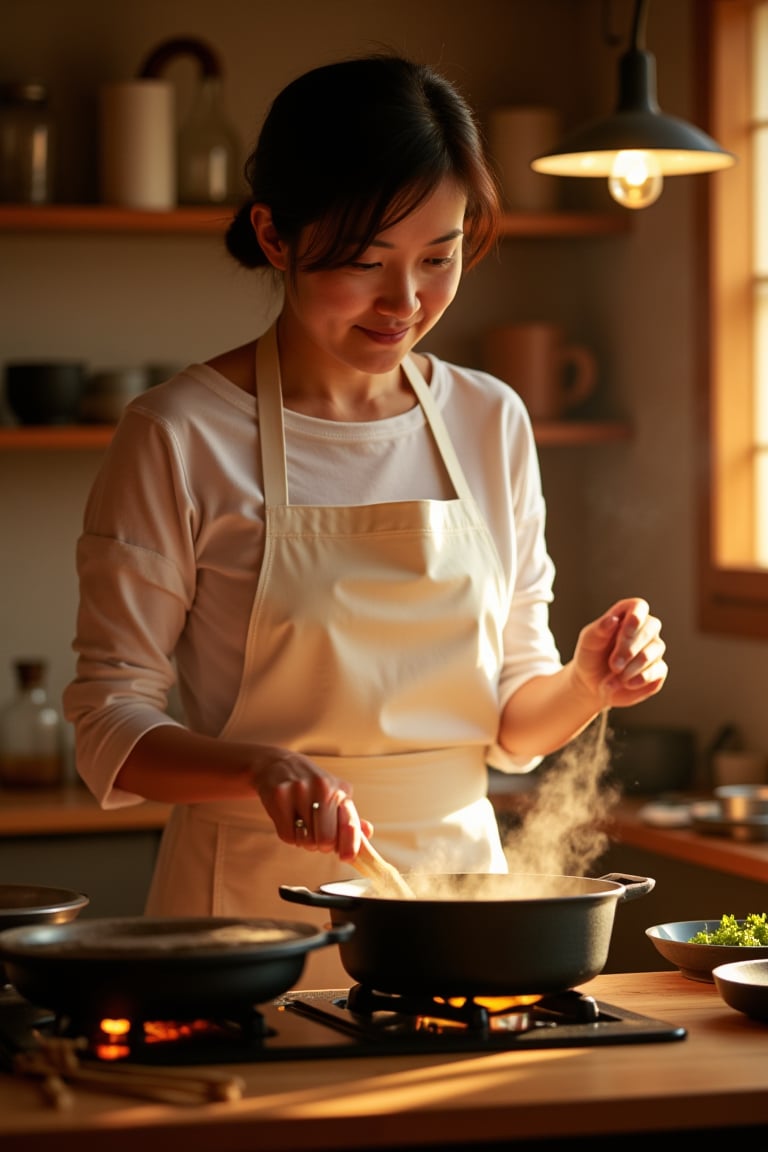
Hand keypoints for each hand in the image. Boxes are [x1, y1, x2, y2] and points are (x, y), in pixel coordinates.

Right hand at [252, 746, 372, 858]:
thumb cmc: (311, 786)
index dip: (350, 844)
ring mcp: (300, 790)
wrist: (277, 764)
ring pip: (307, 840)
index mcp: (340, 791)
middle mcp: (323, 788)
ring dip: (305, 841)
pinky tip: (289, 820)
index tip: (346, 857)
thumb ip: (350, 818)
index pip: (349, 823)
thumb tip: (367, 832)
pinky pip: (287, 835)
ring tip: (302, 824)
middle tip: (316, 834)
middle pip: (327, 839)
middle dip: (322, 844)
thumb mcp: (334, 796)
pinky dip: (289, 835)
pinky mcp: (279, 796)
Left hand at [572, 597, 667, 709]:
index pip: (639, 606)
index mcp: (627, 615)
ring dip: (633, 666)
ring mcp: (654, 649)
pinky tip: (626, 683)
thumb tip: (613, 619)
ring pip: (655, 650)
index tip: (624, 633)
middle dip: (631, 647)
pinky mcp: (658, 670)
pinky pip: (658, 670)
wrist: (592, 683)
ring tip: (615, 675)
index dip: (635, 617)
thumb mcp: (588, 641)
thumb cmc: (590, 656)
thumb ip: (599, 629)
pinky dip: (641, 678)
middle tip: (614, 664)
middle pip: (651, 627)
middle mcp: (645, 629)